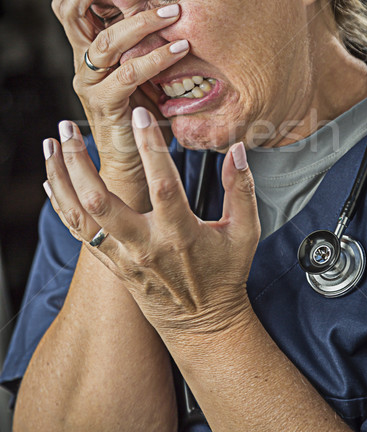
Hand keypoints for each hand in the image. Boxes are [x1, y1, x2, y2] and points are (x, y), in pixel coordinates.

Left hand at [43, 108, 260, 338]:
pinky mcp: (113, 265)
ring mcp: (124, 257)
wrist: (203, 324)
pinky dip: (61, 206)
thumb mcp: (244, 232)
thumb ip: (241, 189)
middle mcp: (145, 246)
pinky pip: (80, 235)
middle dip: (81, 162)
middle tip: (68, 128)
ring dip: (61, 180)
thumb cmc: (225, 275)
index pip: (162, 184)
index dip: (150, 148)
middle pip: (101, 202)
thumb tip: (237, 150)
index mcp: (180, 234)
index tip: (140, 115)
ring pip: (81, 217)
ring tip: (50, 146)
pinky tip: (50, 182)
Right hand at [51, 0, 188, 206]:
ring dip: (139, 22)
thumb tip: (169, 7)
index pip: (70, 10)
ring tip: (172, 12)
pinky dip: (154, 59)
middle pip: (73, 16)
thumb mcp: (139, 70)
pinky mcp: (106, 105)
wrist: (133, 159)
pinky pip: (128, 75)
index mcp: (89, 52)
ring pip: (106, 43)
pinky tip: (177, 49)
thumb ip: (142, 44)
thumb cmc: (139, 112)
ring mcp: (91, 85)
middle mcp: (84, 65)